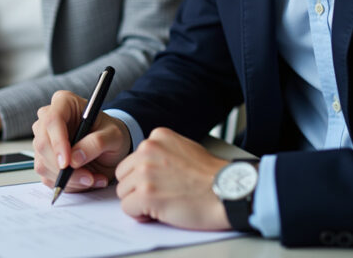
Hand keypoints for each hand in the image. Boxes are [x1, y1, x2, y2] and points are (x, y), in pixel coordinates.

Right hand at [32, 90, 130, 190]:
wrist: (111, 148)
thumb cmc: (111, 134)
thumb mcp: (114, 136)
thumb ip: (96, 143)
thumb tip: (75, 158)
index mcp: (64, 103)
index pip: (52, 120)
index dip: (58, 142)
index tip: (68, 163)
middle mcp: (48, 120)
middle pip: (43, 144)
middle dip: (63, 167)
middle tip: (88, 177)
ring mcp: (44, 140)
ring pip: (43, 163)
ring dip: (69, 179)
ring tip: (94, 178)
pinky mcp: (44, 159)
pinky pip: (47, 177)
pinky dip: (68, 184)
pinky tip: (86, 180)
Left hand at [114, 127, 228, 229]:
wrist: (229, 193)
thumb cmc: (212, 177)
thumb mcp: (185, 148)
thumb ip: (162, 152)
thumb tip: (144, 166)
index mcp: (157, 138)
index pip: (133, 159)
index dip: (144, 176)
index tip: (162, 182)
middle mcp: (147, 150)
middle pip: (124, 175)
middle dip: (137, 188)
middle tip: (161, 195)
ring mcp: (145, 172)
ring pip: (123, 192)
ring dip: (139, 202)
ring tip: (164, 203)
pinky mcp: (146, 194)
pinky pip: (128, 208)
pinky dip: (141, 215)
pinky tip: (160, 212)